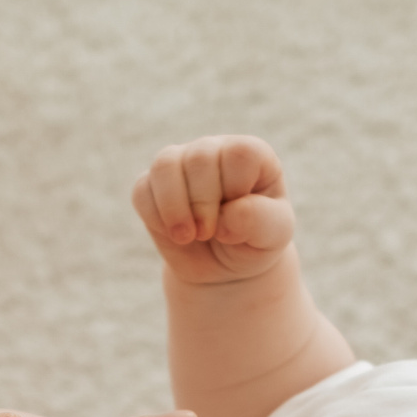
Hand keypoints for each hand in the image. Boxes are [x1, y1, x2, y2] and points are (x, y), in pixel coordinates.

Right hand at [131, 135, 297, 287]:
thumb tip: (224, 218)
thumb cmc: (255, 242)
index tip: (236, 219)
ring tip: (186, 236)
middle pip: (200, 158)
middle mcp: (215, 150)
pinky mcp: (153, 185)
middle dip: (201, 203)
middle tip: (207, 234)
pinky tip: (174, 234)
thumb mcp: (273, 236)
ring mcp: (181, 164)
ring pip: (165, 166)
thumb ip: (260, 220)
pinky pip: (143, 191)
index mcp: (252, 155)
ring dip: (173, 208)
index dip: (234, 189)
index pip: (239, 154)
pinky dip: (155, 217)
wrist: (226, 266)